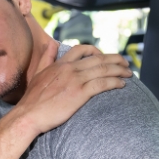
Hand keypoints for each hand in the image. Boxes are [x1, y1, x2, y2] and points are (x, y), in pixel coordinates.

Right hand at [16, 42, 131, 134]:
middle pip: (98, 58)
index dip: (98, 51)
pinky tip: (122, 85)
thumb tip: (51, 43)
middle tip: (126, 64)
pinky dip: (114, 82)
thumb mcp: (38, 72)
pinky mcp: (80, 93)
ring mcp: (75, 80)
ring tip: (129, 74)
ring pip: (103, 69)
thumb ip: (47, 57)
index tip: (106, 56)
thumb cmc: (33, 99)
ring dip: (119, 70)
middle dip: (115, 60)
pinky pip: (102, 84)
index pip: (83, 50)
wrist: (29, 115)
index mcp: (61, 64)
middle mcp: (70, 69)